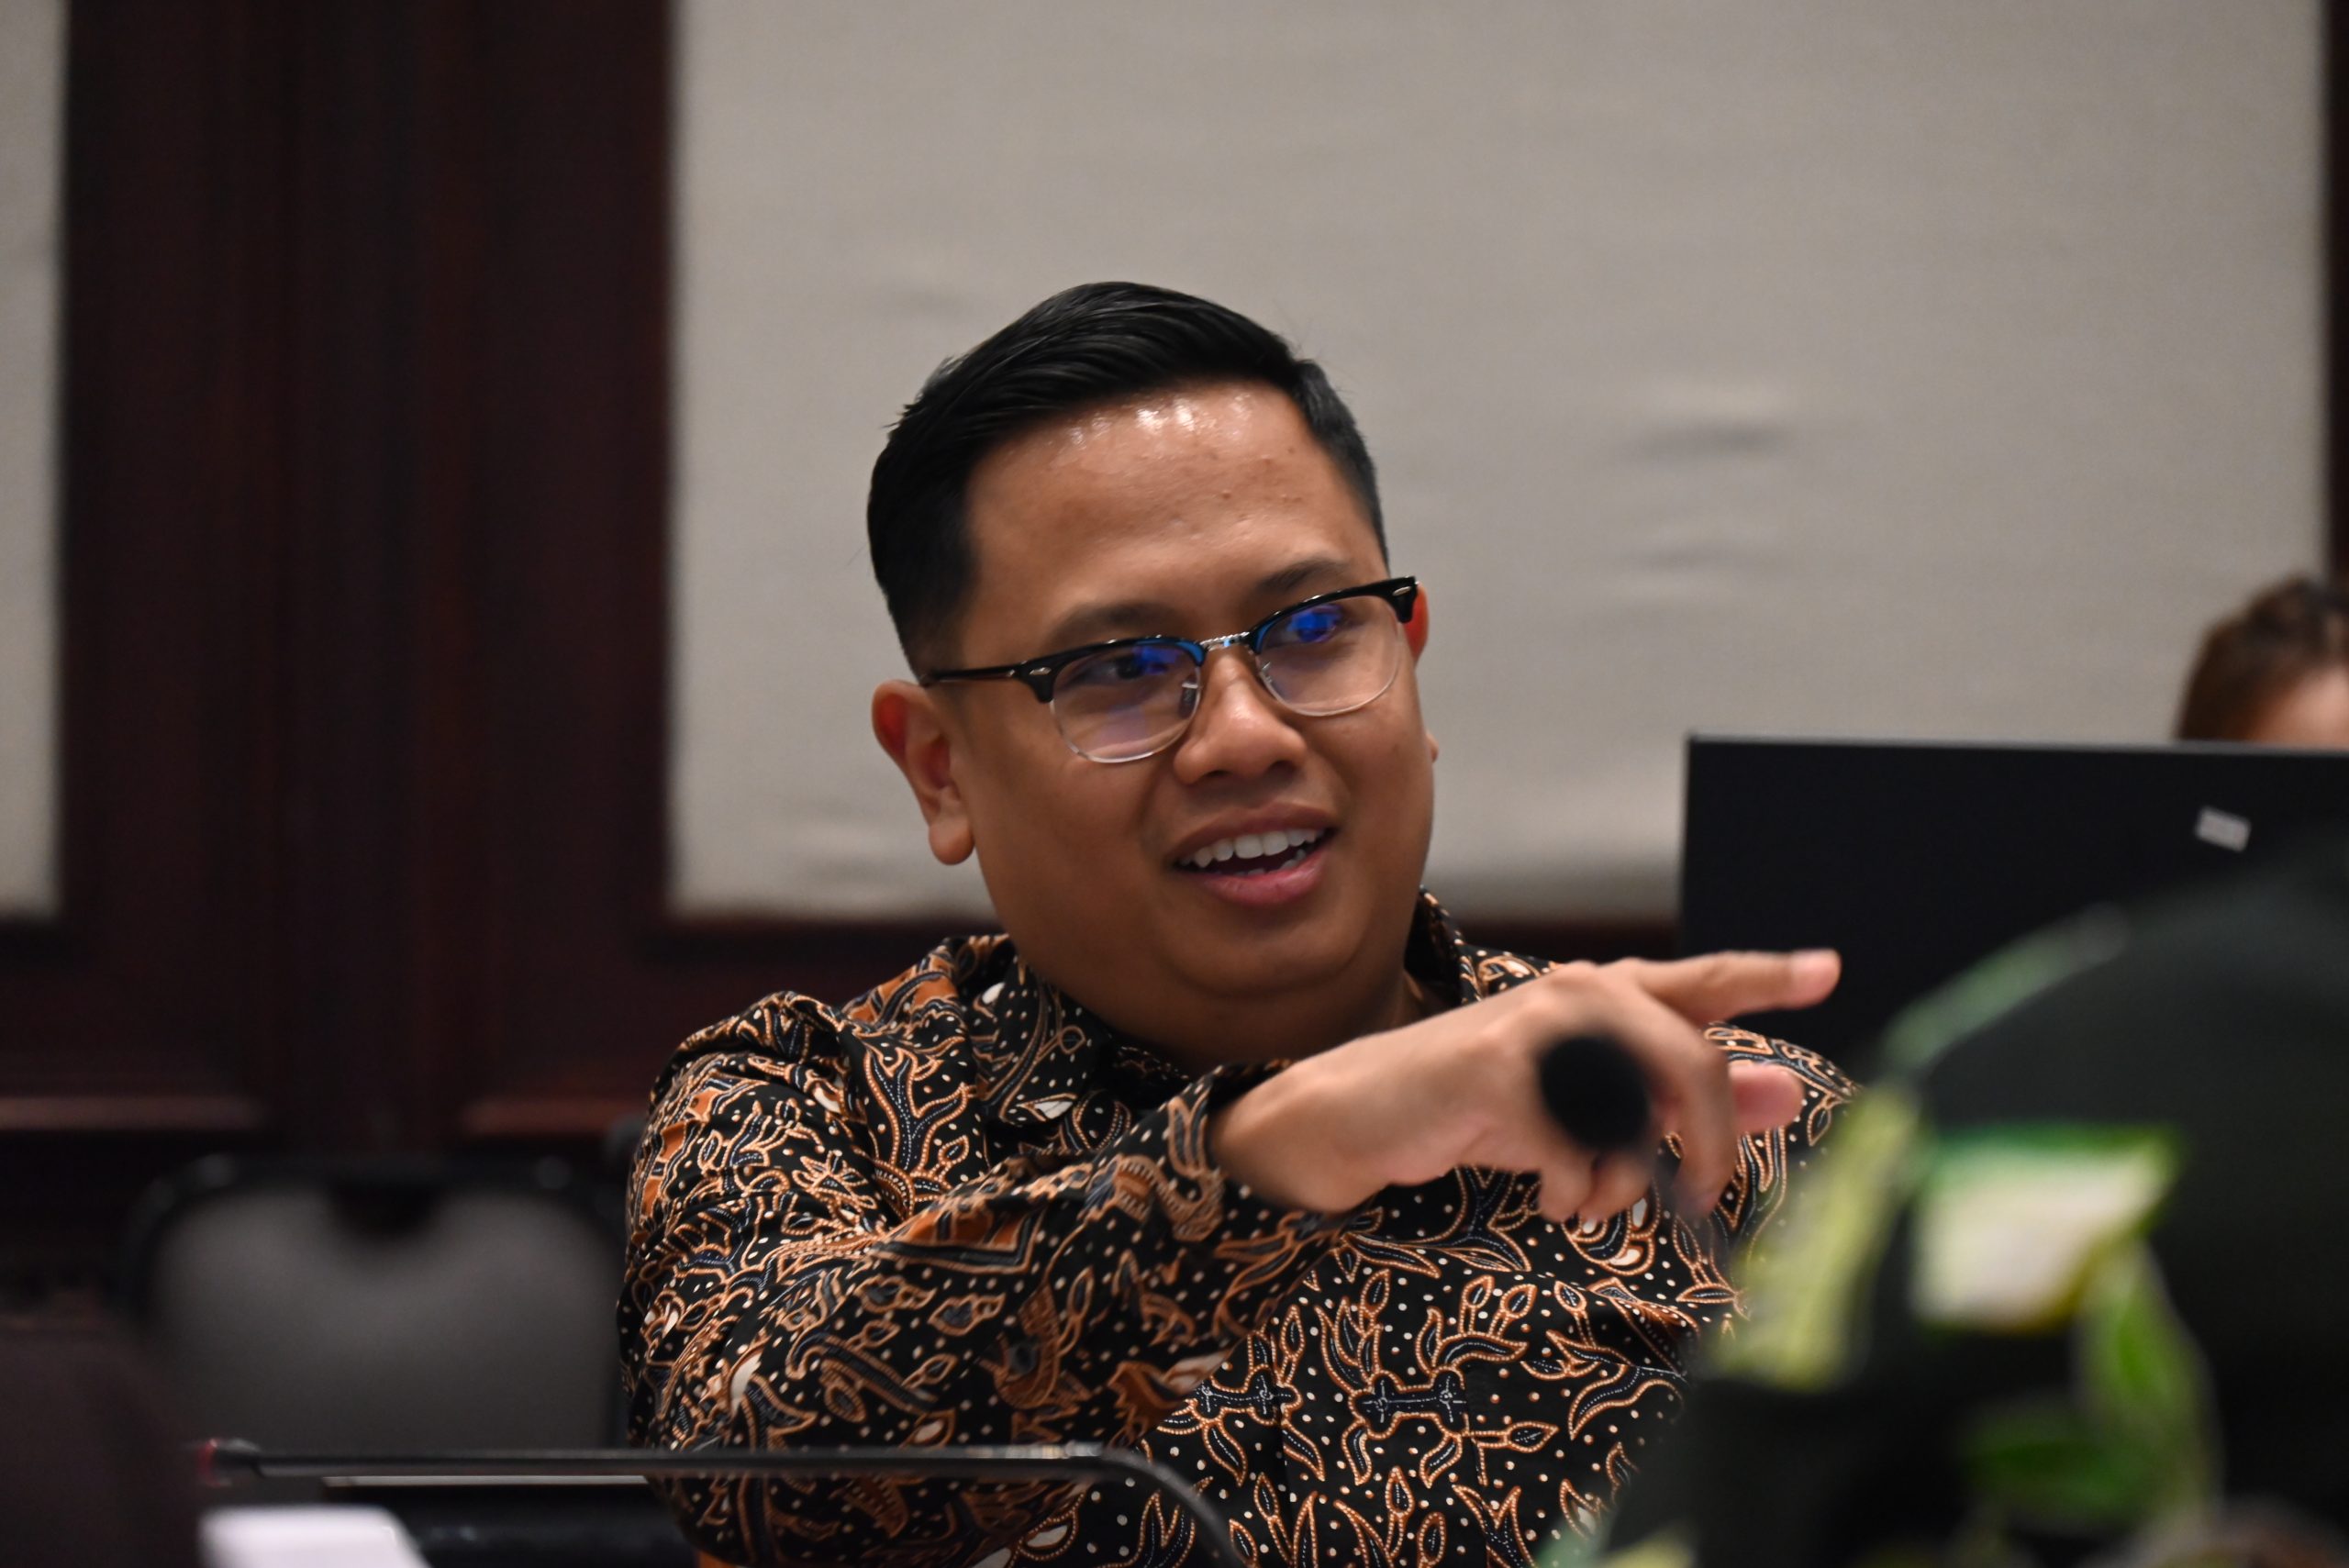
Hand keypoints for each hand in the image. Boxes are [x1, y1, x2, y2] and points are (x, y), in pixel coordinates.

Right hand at [1209, 949, 1837, 1222]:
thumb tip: (1783, 1089)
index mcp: (1608, 994)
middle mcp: (1582, 994)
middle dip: (1711, 1147)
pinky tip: (1551, 1194)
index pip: (1706, 980)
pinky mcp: (1503, 1070)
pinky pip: (1582, 1153)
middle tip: (1705, 1198)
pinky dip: (1576, 1194)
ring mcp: (1540, 1026)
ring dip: (1624, 1183)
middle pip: (1693, 1065)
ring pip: (1639, 1119)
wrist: (1368, 1111)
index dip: (1769, 975)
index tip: (1829, 969)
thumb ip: (1679, 1094)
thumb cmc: (1485, 1102)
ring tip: (1589, 1197)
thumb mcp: (1587, 1099)